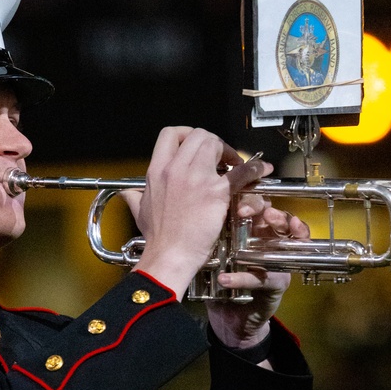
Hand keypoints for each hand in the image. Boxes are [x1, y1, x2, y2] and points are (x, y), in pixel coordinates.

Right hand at [123, 127, 270, 298]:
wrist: (169, 255)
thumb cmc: (158, 238)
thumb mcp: (140, 212)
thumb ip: (135, 197)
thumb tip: (128, 193)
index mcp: (157, 170)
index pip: (171, 134)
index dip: (187, 134)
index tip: (196, 145)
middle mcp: (175, 169)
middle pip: (198, 135)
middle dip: (212, 141)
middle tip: (219, 156)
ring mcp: (196, 179)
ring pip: (216, 145)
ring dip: (229, 152)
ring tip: (235, 165)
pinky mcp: (216, 192)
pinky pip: (240, 172)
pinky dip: (254, 168)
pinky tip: (262, 170)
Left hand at [207, 195, 309, 350]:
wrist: (229, 317)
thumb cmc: (221, 277)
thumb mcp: (214, 251)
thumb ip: (211, 231)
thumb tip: (192, 208)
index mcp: (254, 230)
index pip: (260, 205)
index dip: (252, 197)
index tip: (235, 193)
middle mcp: (270, 242)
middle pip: (279, 216)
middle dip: (268, 209)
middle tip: (249, 209)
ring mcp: (278, 262)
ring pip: (289, 239)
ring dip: (279, 228)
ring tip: (267, 222)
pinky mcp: (278, 284)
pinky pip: (266, 276)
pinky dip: (245, 277)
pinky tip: (226, 278)